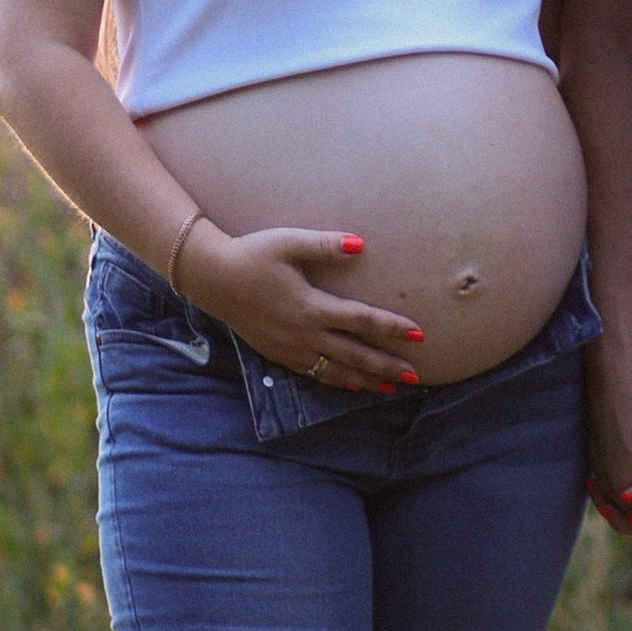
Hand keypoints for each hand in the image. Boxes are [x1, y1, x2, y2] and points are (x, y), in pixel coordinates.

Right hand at [179, 226, 424, 390]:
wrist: (212, 279)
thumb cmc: (252, 255)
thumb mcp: (289, 242)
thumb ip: (325, 244)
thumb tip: (361, 244)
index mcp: (311, 306)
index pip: (361, 320)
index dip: (391, 328)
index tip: (419, 334)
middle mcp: (304, 333)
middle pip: (354, 354)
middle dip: (386, 366)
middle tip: (415, 376)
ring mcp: (290, 348)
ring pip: (336, 371)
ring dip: (366, 380)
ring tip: (392, 389)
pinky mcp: (279, 354)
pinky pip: (315, 374)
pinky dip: (338, 382)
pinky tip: (352, 385)